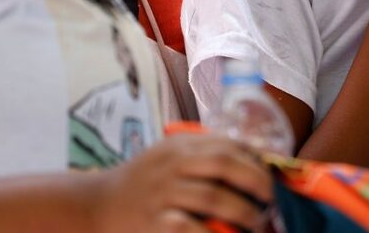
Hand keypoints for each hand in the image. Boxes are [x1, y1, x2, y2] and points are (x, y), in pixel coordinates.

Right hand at [92, 132, 272, 231]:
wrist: (95, 205)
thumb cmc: (142, 182)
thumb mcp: (167, 157)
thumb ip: (202, 155)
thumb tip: (256, 160)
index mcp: (179, 147)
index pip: (226, 144)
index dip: (255, 159)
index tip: (273, 175)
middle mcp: (171, 165)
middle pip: (224, 165)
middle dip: (256, 182)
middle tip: (271, 200)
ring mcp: (162, 194)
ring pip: (213, 197)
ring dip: (243, 211)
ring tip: (257, 222)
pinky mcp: (154, 222)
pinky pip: (190, 227)